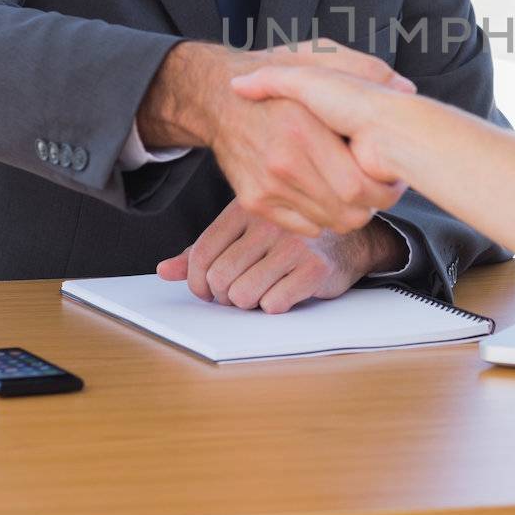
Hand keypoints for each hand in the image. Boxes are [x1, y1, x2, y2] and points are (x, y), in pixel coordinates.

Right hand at [137, 39, 414, 236]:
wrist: (217, 96)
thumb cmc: (276, 75)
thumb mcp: (319, 57)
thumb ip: (364, 70)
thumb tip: (405, 88)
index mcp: (304, 129)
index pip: (358, 185)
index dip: (385, 186)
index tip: (391, 173)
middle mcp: (283, 163)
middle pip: (350, 212)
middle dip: (374, 203)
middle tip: (378, 184)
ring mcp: (266, 186)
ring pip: (331, 223)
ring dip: (350, 210)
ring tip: (352, 185)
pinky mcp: (255, 202)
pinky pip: (305, 227)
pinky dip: (322, 216)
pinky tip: (325, 191)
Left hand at [157, 196, 405, 312]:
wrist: (350, 238)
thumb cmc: (290, 237)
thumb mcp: (245, 232)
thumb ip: (205, 251)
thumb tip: (164, 271)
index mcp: (246, 209)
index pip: (201, 252)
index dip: (196, 281)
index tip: (205, 290)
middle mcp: (268, 223)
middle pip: (219, 277)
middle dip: (223, 295)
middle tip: (237, 292)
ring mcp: (293, 244)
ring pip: (242, 295)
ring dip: (248, 303)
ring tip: (262, 290)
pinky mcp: (314, 268)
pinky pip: (272, 304)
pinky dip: (274, 306)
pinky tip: (285, 291)